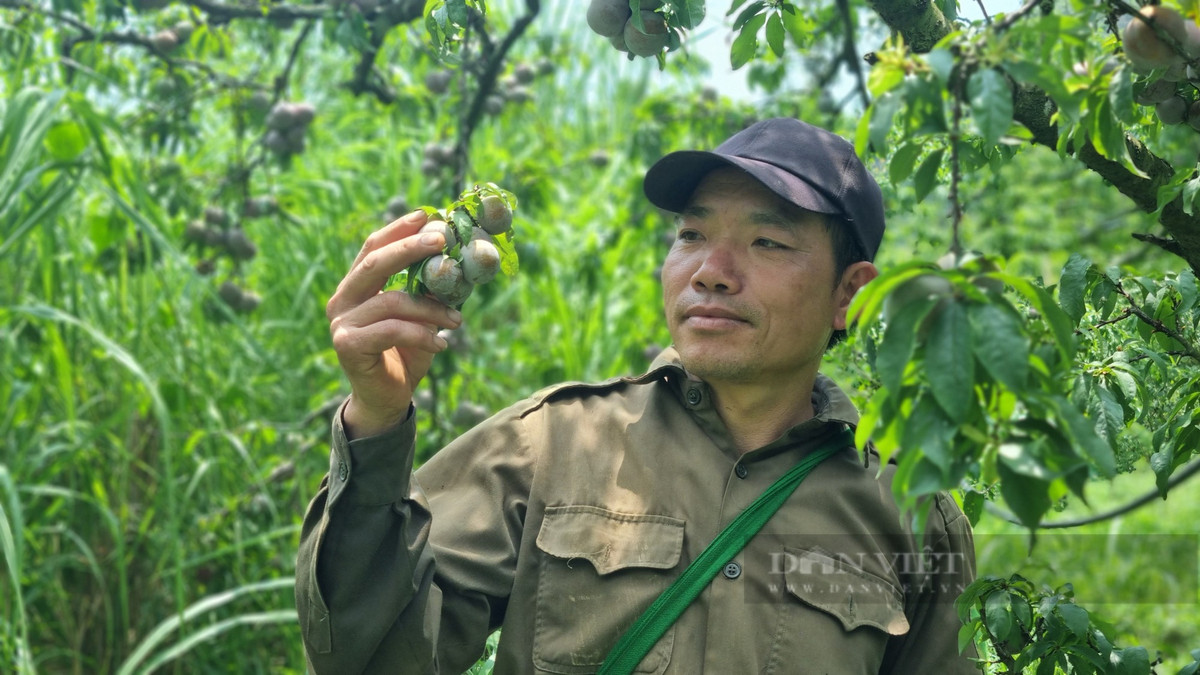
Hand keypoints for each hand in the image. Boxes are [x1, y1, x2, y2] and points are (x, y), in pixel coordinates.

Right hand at [326, 210, 462, 438]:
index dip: (398, 230)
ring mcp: (341, 323)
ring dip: (432, 309)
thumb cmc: (405, 353)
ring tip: (458, 320)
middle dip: (410, 248)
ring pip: (392, 302)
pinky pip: (392, 330)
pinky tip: (441, 345)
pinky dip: (422, 334)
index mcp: (356, 287)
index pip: (372, 248)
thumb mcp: (420, 317)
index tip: (426, 215)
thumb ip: (427, 291)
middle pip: (375, 264)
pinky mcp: (347, 345)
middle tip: (442, 240)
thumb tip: (458, 259)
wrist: (387, 399)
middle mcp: (342, 300)